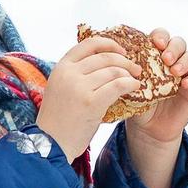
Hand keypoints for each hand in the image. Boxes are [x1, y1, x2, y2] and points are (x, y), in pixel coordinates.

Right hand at [37, 34, 140, 161]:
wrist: (51, 143)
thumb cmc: (60, 119)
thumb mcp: (61, 88)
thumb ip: (76, 74)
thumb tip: (103, 62)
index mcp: (62, 67)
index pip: (89, 44)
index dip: (109, 44)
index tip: (122, 50)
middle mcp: (69, 73)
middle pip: (105, 57)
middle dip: (125, 60)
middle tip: (135, 68)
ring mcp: (79, 87)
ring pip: (114, 70)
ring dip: (129, 74)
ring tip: (136, 79)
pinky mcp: (91, 102)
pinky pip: (118, 85)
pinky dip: (130, 84)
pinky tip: (135, 87)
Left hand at [124, 28, 187, 187]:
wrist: (148, 129)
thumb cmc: (136, 104)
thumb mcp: (128, 85)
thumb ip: (124, 71)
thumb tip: (108, 57)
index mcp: (156, 55)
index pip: (161, 36)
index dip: (160, 35)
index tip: (154, 42)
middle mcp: (174, 60)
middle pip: (179, 43)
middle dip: (173, 47)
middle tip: (164, 58)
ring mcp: (187, 73)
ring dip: (185, 60)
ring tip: (174, 70)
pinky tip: (184, 83)